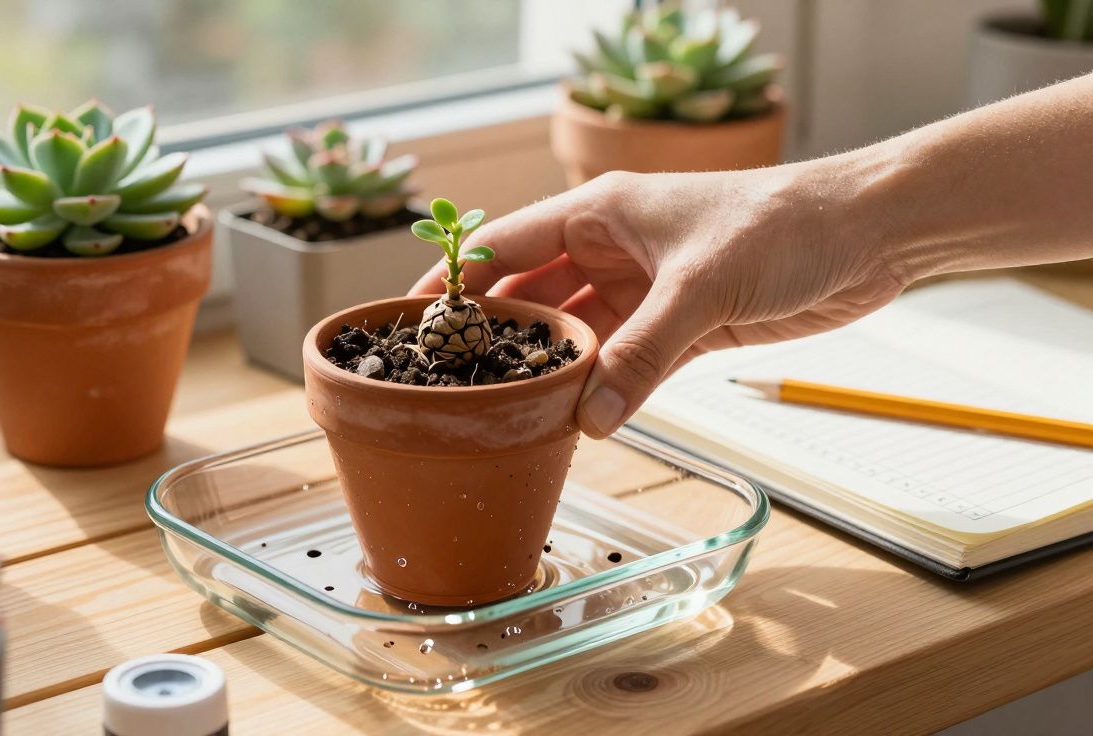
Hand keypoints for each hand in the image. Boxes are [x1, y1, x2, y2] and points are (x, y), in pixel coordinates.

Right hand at [409, 168, 907, 437]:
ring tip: (506, 416)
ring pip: (578, 339)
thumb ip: (642, 353)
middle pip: (533, 298)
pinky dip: (603, 393)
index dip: (454, 282)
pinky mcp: (681, 327)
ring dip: (552, 374)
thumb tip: (591, 418)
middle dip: (498, 339)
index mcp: (599, 212)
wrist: (867, 234)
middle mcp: (612, 250)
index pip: (504, 246)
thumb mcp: (700, 286)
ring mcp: (644, 291)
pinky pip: (625, 366)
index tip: (410, 321)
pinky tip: (574, 423)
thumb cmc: (782, 223)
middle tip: (454, 387)